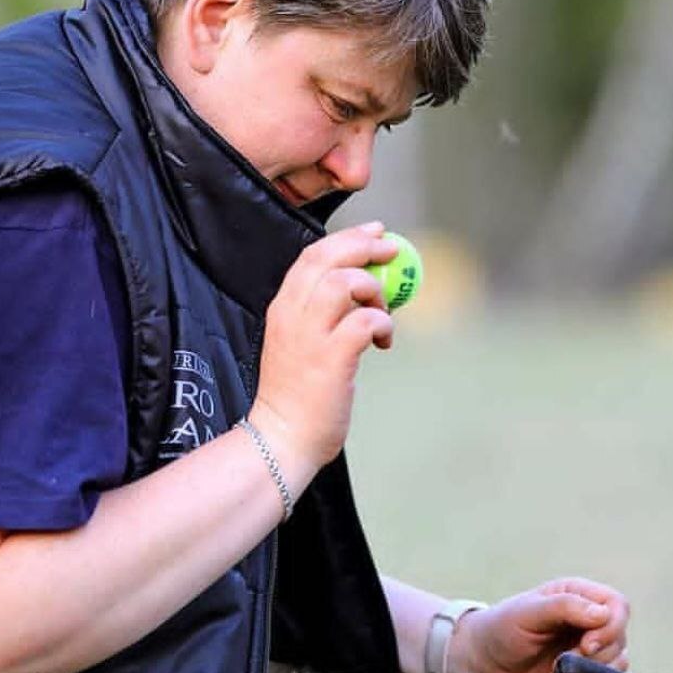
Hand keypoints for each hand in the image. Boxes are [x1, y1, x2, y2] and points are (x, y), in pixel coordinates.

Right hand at [251, 222, 397, 477]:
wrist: (282, 439)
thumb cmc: (297, 397)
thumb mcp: (302, 345)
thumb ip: (323, 317)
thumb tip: (362, 296)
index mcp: (282, 308)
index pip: (311, 256)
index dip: (345, 239)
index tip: (374, 234)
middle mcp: (291, 315)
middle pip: (326, 258)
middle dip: (363, 246)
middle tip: (391, 251)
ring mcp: (309, 336)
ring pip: (343, 282)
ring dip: (372, 289)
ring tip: (382, 312)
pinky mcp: (331, 359)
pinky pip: (365, 321)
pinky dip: (383, 324)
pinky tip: (384, 342)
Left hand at [449, 578, 629, 672]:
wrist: (480, 666)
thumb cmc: (500, 630)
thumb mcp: (528, 612)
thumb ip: (565, 608)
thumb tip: (603, 615)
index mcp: (577, 596)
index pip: (616, 605)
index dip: (610, 625)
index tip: (587, 643)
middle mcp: (587, 621)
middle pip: (620, 633)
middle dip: (604, 649)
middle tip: (574, 657)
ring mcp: (586, 649)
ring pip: (618, 657)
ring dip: (600, 667)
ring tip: (566, 669)